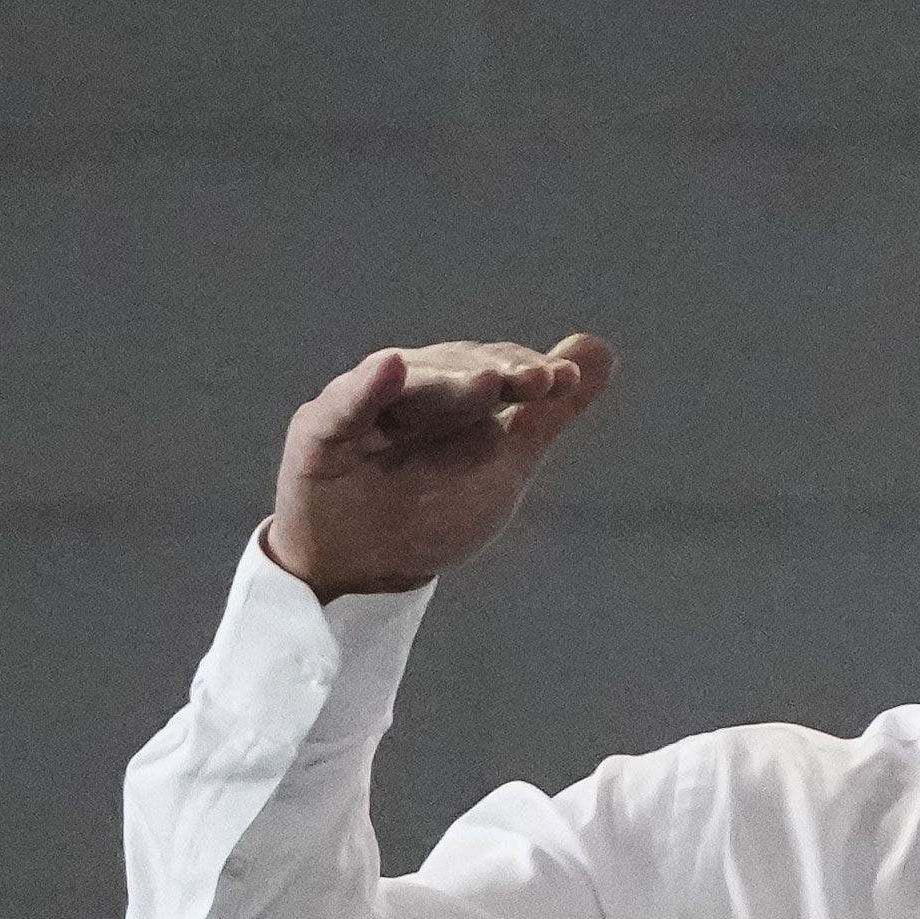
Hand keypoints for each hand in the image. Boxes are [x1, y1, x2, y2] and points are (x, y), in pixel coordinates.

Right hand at [262, 334, 614, 599]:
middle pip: (454, 371)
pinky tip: (390, 366)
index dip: (527, 371)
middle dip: (498, 374)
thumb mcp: (502, 464)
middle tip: (541, 381)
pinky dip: (366, 386)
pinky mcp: (321, 432)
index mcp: (453, 394)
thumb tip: (598, 348)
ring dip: (450, 380)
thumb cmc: (430, 511)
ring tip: (489, 382)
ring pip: (410, 385)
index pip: (492, 368)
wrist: (365, 570)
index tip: (566, 379)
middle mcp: (409, 390)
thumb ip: (546, 413)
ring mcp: (364, 406)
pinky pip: (345, 405)